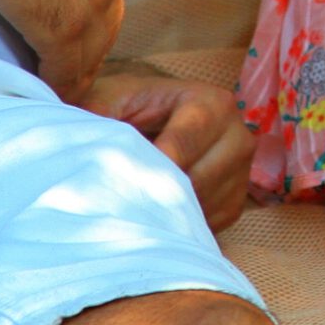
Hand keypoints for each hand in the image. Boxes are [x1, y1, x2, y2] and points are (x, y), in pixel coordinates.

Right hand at [0, 0, 129, 99]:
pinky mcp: (65, 27)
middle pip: (107, 19)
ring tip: (58, 84)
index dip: (85, 2)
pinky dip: (58, 84)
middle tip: (65, 58)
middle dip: (88, 39)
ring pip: (91, 48)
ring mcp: (93, 0)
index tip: (67, 13)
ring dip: (75, 66)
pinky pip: (67, 69)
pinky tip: (47, 93)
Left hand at [77, 70, 256, 233]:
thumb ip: (98, 113)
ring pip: (201, 208)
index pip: (182, 146)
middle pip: (196, 181)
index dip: (147, 167)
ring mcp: (242, 172)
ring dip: (166, 212)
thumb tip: (82, 141)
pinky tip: (157, 211)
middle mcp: (239, 135)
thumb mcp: (111, 99)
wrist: (158, 120)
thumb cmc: (131, 108)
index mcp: (212, 103)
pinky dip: (179, 225)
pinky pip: (207, 225)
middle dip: (155, 193)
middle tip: (119, 201)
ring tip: (134, 204)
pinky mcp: (235, 202)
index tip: (117, 184)